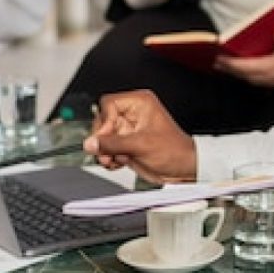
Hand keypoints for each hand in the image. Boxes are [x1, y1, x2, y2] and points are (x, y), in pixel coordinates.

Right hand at [83, 89, 197, 182]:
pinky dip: (109, 157)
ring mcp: (128, 129)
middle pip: (102, 121)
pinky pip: (107, 148)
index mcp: (140, 103)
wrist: (182, 169)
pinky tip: (119, 162)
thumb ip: (113, 143)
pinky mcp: (126, 144)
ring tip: (115, 159)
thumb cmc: (174, 151)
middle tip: (108, 152)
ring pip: (102, 136)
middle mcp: (133, 114)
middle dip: (103, 139)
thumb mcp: (141, 145)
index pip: (109, 104)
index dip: (105, 121)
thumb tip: (91, 142)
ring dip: (105, 151)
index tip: (106, 137)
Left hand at [216, 29, 273, 87]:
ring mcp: (269, 81)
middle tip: (217, 62)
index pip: (243, 66)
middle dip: (229, 68)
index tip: (218, 58)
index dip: (229, 62)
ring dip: (236, 72)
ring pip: (247, 78)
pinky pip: (254, 79)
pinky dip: (246, 74)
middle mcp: (266, 77)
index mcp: (268, 67)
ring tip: (227, 66)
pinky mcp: (273, 82)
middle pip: (242, 74)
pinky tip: (245, 70)